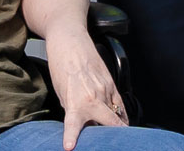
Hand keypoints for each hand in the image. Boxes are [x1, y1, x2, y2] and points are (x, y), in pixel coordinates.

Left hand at [42, 32, 125, 149]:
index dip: (72, 138)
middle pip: (111, 124)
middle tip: (112, 142)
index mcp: (75, 102)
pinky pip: (120, 104)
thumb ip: (72, 110)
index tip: (70, 147)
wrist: (69, 42)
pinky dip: (122, 114)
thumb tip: (80, 123)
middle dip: (115, 135)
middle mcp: (93, 98)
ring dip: (116, 125)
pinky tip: (122, 120)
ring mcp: (105, 91)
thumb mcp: (61, 93)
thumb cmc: (61, 66)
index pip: (74, 125)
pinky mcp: (111, 83)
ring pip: (116, 115)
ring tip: (117, 134)